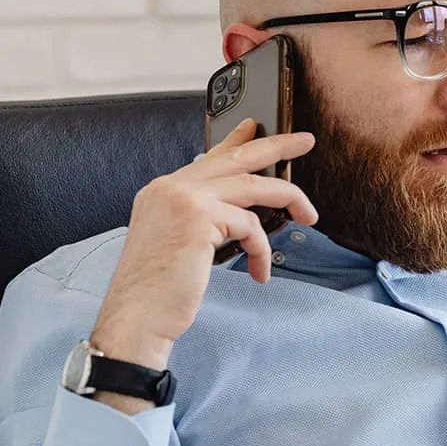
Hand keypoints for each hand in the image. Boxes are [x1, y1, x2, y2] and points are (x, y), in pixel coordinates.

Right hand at [91, 119, 316, 373]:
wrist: (137, 318)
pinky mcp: (199, 217)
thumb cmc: (160, 291)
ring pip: (253, 186)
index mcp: (162, 191)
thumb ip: (202, 217)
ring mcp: (184, 198)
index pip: (209, 157)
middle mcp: (170, 187)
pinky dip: (262, 250)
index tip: (256, 127)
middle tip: (305, 141)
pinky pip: (251, 225)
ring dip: (289, 199)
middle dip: (276, 146)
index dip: (237, 140)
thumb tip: (243, 209)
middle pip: (236, 158)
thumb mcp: (180, 242)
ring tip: (309, 216)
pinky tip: (259, 272)